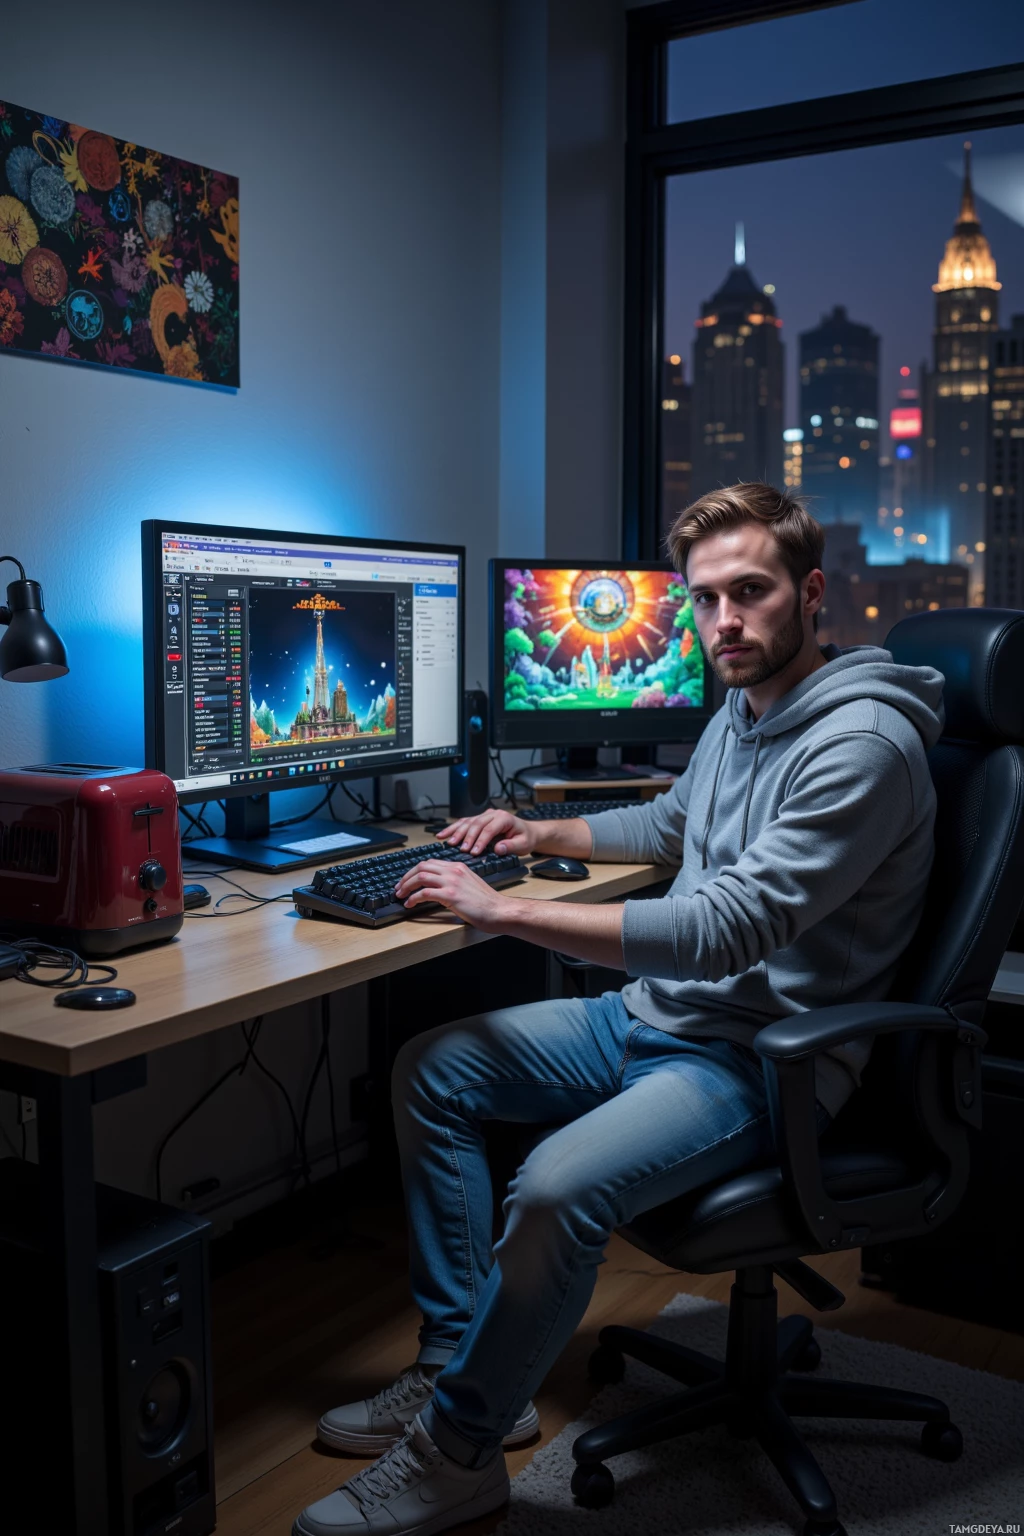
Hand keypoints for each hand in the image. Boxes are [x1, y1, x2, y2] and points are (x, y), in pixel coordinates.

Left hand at [394, 858, 514, 930]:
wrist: (498, 910)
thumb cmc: (486, 902)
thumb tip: (437, 887)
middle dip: (406, 877)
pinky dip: (413, 898)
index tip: (407, 880)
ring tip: (400, 895)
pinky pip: (424, 893)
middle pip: (421, 867)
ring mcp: (452, 881)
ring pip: (420, 877)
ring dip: (406, 886)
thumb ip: (455, 881)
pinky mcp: (450, 895)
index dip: (414, 871)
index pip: (430, 863)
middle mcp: (453, 870)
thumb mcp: (469, 884)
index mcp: (458, 866)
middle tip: (399, 887)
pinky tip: (410, 904)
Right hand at [434, 807, 535, 857]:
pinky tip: (443, 834)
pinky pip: (464, 822)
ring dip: (457, 832)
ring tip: (448, 842)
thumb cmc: (525, 838)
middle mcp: (493, 814)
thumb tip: (498, 848)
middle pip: (476, 824)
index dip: (480, 841)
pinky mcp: (479, 819)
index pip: (489, 829)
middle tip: (461, 849)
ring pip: (468, 821)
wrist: (527, 831)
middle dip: (467, 837)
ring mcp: (485, 815)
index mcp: (504, 818)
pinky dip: (453, 828)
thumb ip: (511, 846)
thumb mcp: (523, 844)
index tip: (474, 852)